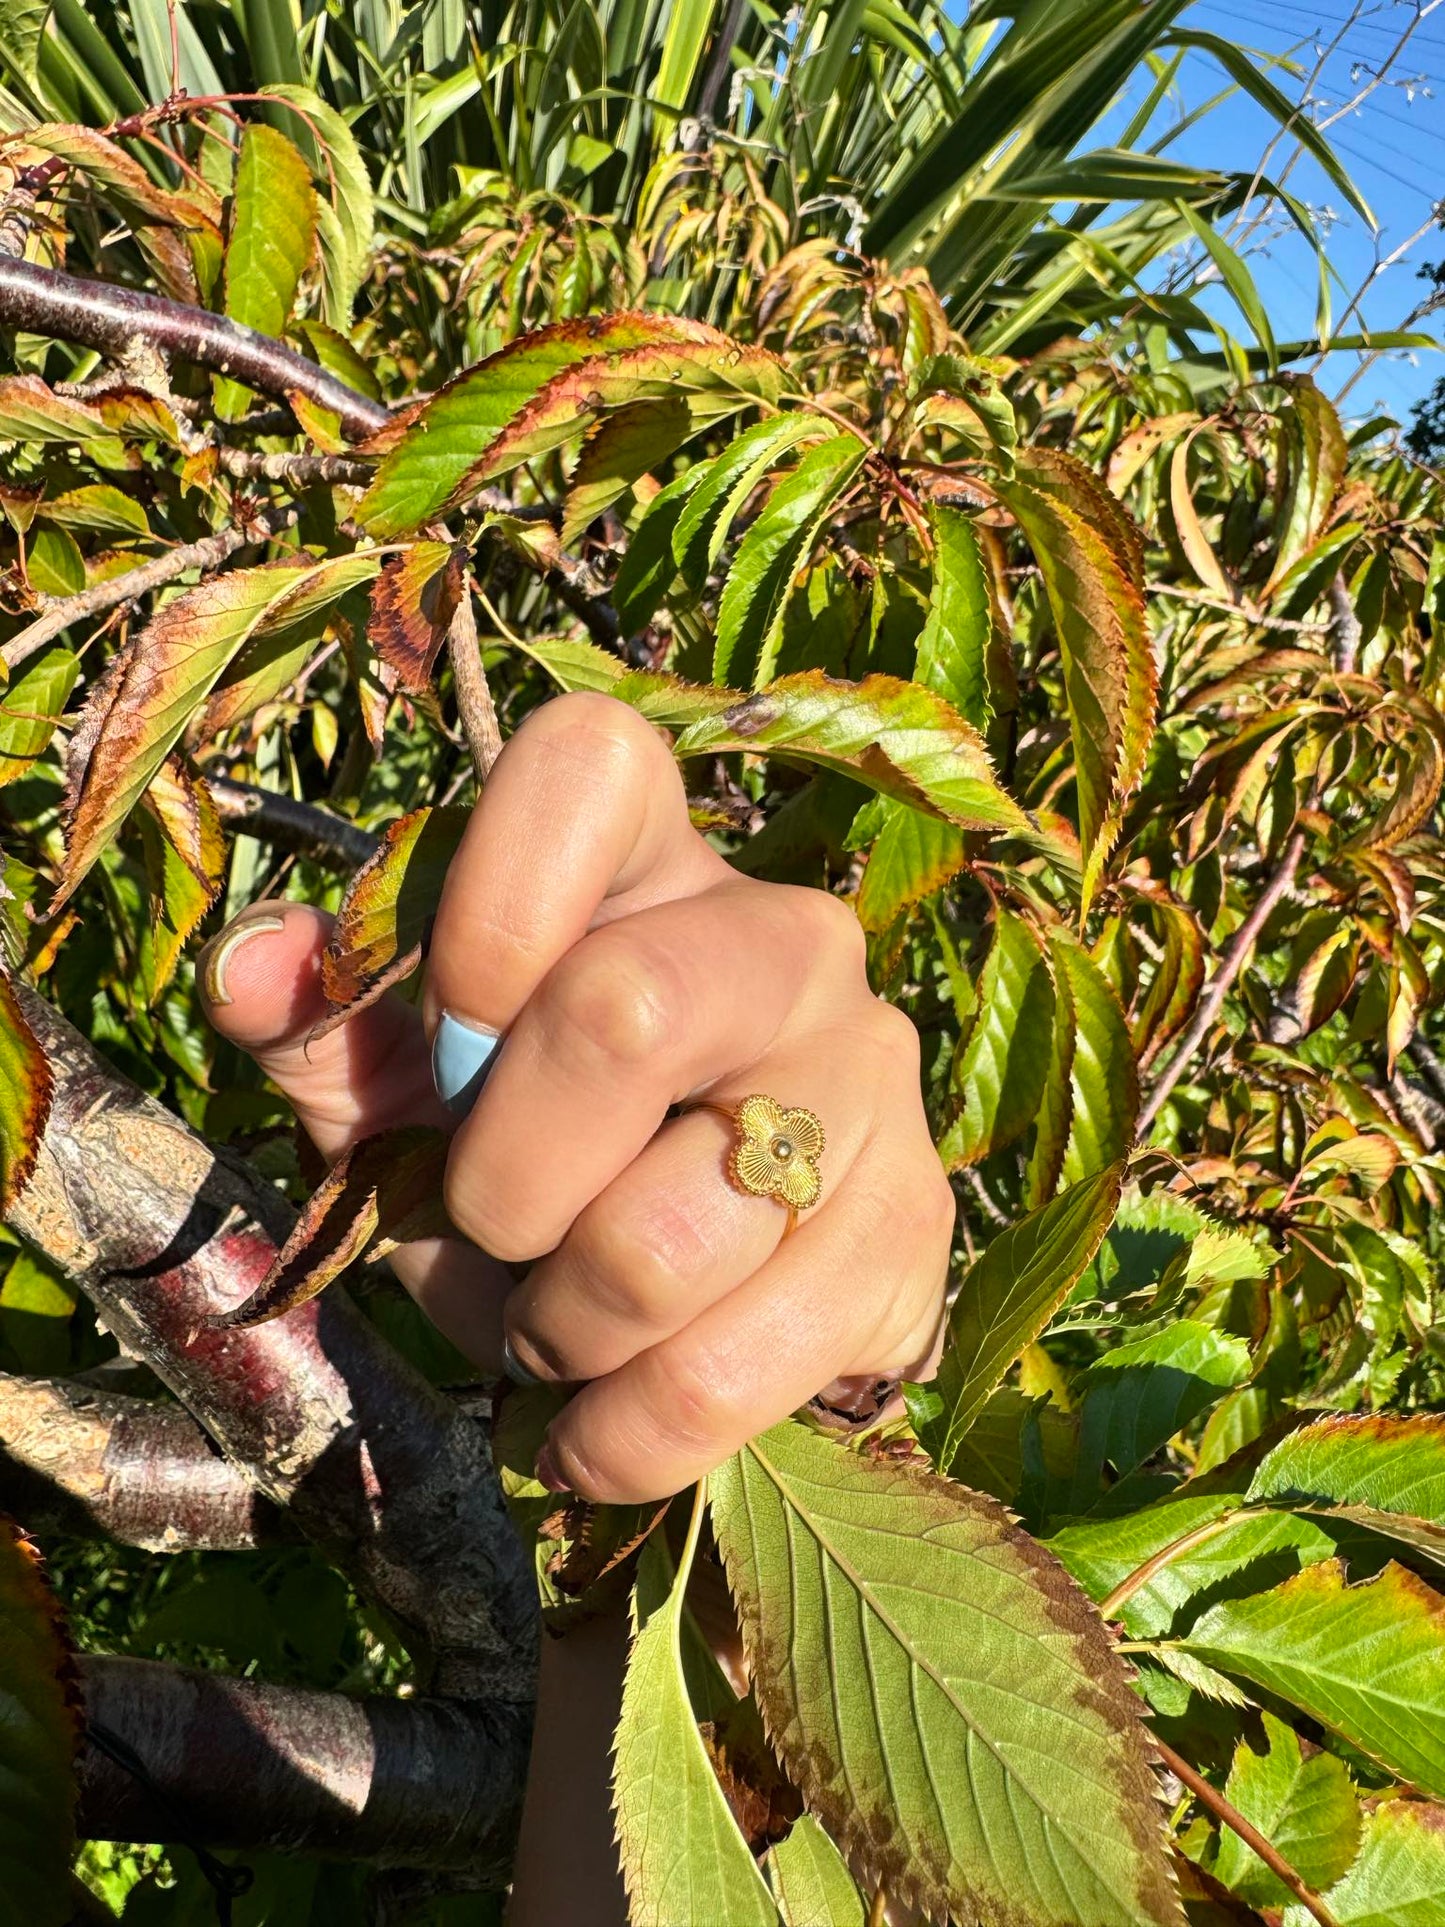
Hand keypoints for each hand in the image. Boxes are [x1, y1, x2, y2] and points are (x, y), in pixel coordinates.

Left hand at [200, 693, 953, 1501]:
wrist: (691, 1296)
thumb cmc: (530, 1154)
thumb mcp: (403, 1089)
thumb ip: (328, 1022)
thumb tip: (248, 966)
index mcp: (649, 862)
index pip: (589, 766)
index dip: (487, 904)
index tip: (447, 1041)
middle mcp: (786, 939)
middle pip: (629, 1009)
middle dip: (505, 1179)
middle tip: (493, 1229)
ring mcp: (869, 1081)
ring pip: (670, 1235)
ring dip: (559, 1327)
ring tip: (554, 1328)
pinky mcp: (913, 1234)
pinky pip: (731, 1372)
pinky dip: (620, 1436)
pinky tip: (597, 1425)